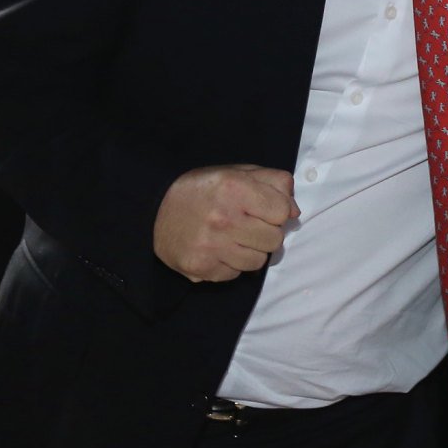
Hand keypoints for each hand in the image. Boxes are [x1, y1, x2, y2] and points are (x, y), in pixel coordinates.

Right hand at [153, 165, 298, 282]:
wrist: (153, 210)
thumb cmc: (202, 190)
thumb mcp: (237, 173)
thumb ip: (273, 184)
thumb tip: (294, 211)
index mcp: (234, 189)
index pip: (283, 211)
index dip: (277, 211)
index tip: (263, 209)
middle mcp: (223, 219)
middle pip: (275, 240)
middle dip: (266, 232)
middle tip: (247, 225)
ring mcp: (211, 246)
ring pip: (258, 261)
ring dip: (250, 251)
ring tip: (232, 238)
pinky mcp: (201, 268)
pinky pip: (236, 274)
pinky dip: (231, 264)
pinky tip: (217, 249)